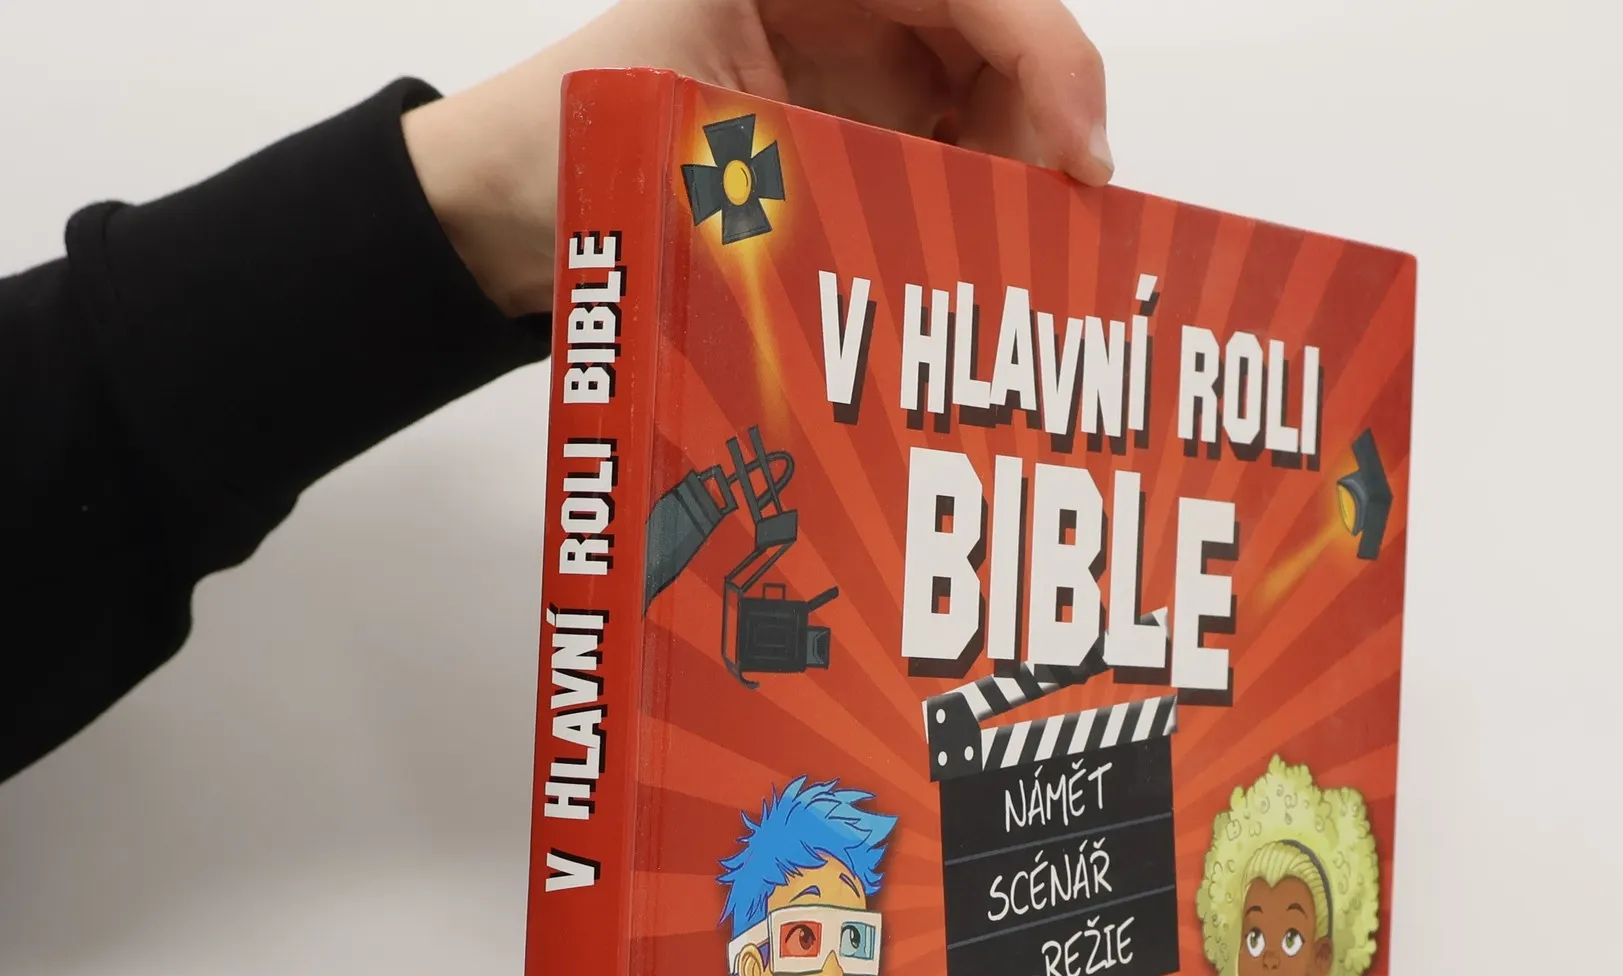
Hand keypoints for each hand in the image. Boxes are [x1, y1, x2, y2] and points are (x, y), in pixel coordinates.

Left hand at [403, 0, 1110, 315]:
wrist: (507, 217)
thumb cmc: (569, 144)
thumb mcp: (704, 128)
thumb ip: (838, 146)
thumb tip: (972, 183)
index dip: (1051, 61)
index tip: (1078, 155)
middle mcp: (842, 5)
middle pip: (1000, 40)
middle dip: (1043, 124)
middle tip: (1049, 223)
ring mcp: (852, 68)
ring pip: (987, 104)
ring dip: (1013, 177)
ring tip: (1008, 257)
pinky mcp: (850, 136)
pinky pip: (946, 158)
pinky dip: (971, 210)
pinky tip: (971, 265)